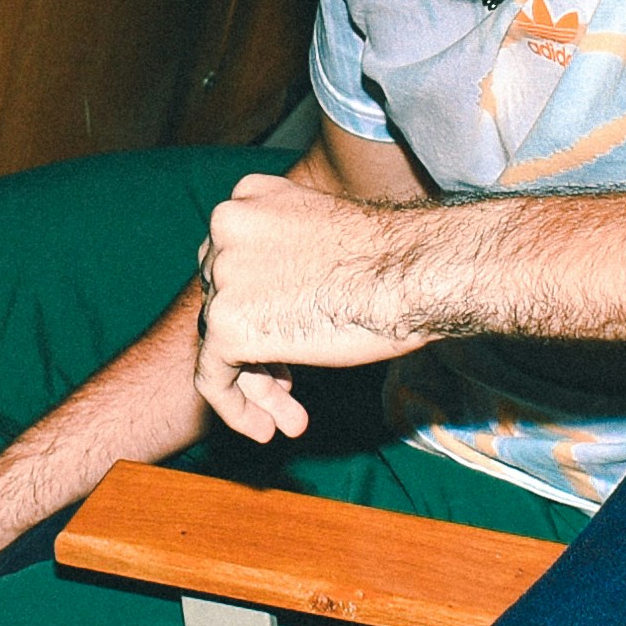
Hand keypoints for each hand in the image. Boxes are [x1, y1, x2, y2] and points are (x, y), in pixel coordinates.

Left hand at [193, 171, 429, 447]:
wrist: (412, 273)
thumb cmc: (393, 258)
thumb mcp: (325, 240)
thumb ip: (286, 261)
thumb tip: (271, 307)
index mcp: (248, 196)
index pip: (234, 263)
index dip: (257, 306)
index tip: (286, 341)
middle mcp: (225, 227)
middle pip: (225, 302)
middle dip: (257, 348)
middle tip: (288, 386)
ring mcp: (221, 275)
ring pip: (221, 342)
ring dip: (256, 384)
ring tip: (288, 419)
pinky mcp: (224, 323)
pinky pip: (213, 377)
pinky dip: (234, 407)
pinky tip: (265, 430)